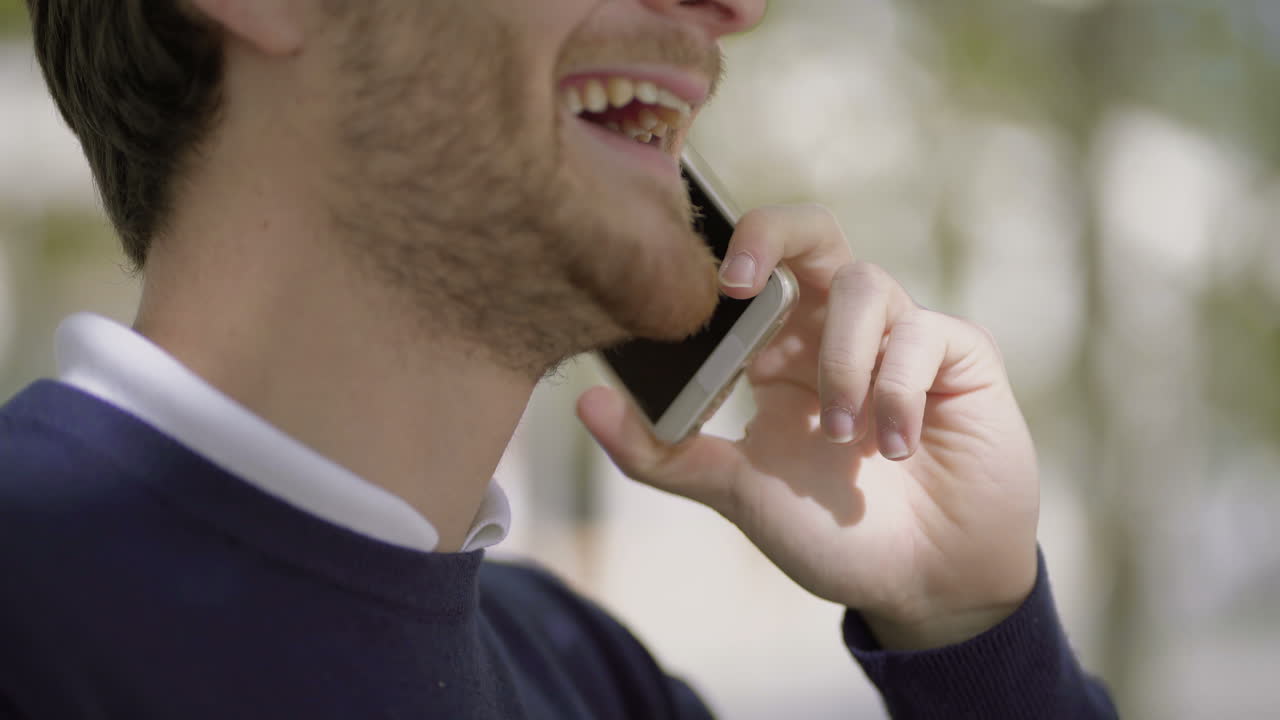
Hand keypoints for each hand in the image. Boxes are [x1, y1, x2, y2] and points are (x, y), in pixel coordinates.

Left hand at [577, 205, 1039, 649]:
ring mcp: (902, 338)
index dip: (726, 255)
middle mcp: (839, 332)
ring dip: (841, 360)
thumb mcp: (736, 491)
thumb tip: (586, 401)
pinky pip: (924, 332)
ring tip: (841, 433)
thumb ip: (663, 453)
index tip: (697, 290)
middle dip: (775, 234)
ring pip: (865, 284)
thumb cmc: (832, 534)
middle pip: (813, 233)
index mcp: (782, 351)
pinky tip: (893, 448)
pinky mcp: (960, 356)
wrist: (925, 586)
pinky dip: (897, 388)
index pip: (754, 267)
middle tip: (740, 284)